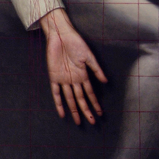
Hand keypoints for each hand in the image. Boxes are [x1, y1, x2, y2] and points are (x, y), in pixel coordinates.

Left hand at [39, 8, 106, 124]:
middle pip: (80, 98)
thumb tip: (105, 82)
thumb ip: (96, 69)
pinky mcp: (53, 77)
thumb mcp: (88, 56)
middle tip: (92, 122)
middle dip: (86, 110)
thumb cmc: (76, 43)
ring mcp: (63, 79)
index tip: (100, 113)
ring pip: (70, 98)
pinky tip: (62, 113)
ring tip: (78, 121)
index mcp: (83, 75)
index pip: (90, 93)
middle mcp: (74, 79)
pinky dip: (58, 103)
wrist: (61, 35)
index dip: (95, 103)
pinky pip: (56, 92)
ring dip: (74, 109)